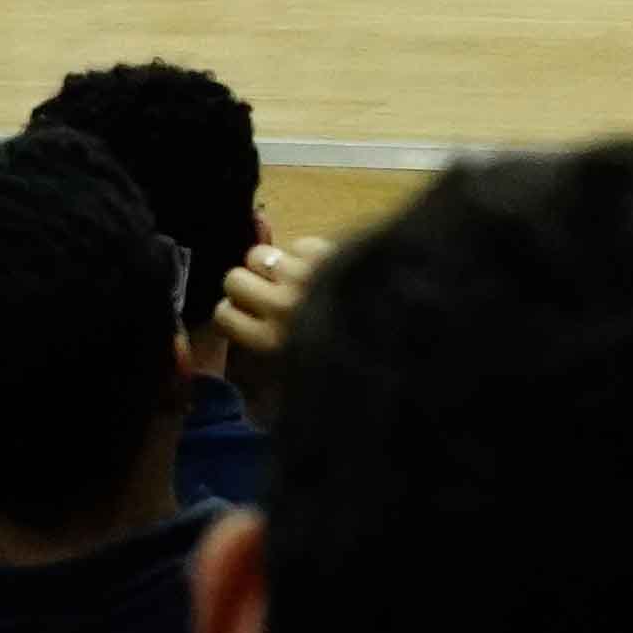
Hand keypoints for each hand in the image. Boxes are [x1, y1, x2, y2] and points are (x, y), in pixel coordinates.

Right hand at [217, 232, 335, 422]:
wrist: (409, 337)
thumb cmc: (354, 375)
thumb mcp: (304, 387)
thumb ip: (270, 385)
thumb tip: (248, 380)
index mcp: (270, 340)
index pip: (223, 315)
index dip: (230, 315)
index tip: (242, 318)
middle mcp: (281, 304)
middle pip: (234, 278)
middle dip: (244, 285)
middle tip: (261, 295)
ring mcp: (303, 275)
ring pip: (261, 255)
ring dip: (271, 267)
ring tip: (288, 280)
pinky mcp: (327, 252)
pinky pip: (296, 245)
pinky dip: (303, 255)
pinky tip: (318, 269)